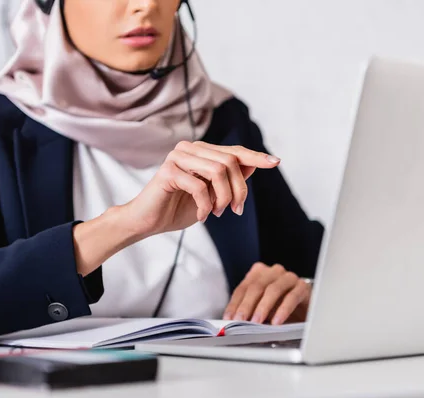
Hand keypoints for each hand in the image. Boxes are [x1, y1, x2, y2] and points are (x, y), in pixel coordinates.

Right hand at [123, 141, 280, 235]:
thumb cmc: (177, 209)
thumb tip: (254, 166)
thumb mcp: (211, 196)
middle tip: (235, 210)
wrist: (147, 222)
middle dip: (238, 189)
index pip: (234, 152)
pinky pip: (199, 186)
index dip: (256, 157)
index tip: (276, 162)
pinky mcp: (168, 171)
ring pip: (217, 171)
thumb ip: (229, 179)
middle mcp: (189, 148)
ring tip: (216, 213)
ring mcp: (177, 157)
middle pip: (229, 162)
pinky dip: (205, 205)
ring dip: (223, 198)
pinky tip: (203, 216)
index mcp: (200, 151)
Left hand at [223, 263, 310, 324]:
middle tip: (241, 320)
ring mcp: (289, 278)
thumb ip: (249, 312)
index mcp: (259, 273)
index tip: (229, 318)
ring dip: (263, 307)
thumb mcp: (261, 309)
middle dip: (246, 305)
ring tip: (257, 322)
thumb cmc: (280, 308)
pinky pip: (292, 297)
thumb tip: (234, 322)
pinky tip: (276, 322)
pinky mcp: (303, 287)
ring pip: (272, 289)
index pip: (242, 288)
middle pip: (256, 286)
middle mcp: (273, 272)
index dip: (234, 304)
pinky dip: (283, 310)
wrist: (306, 309)